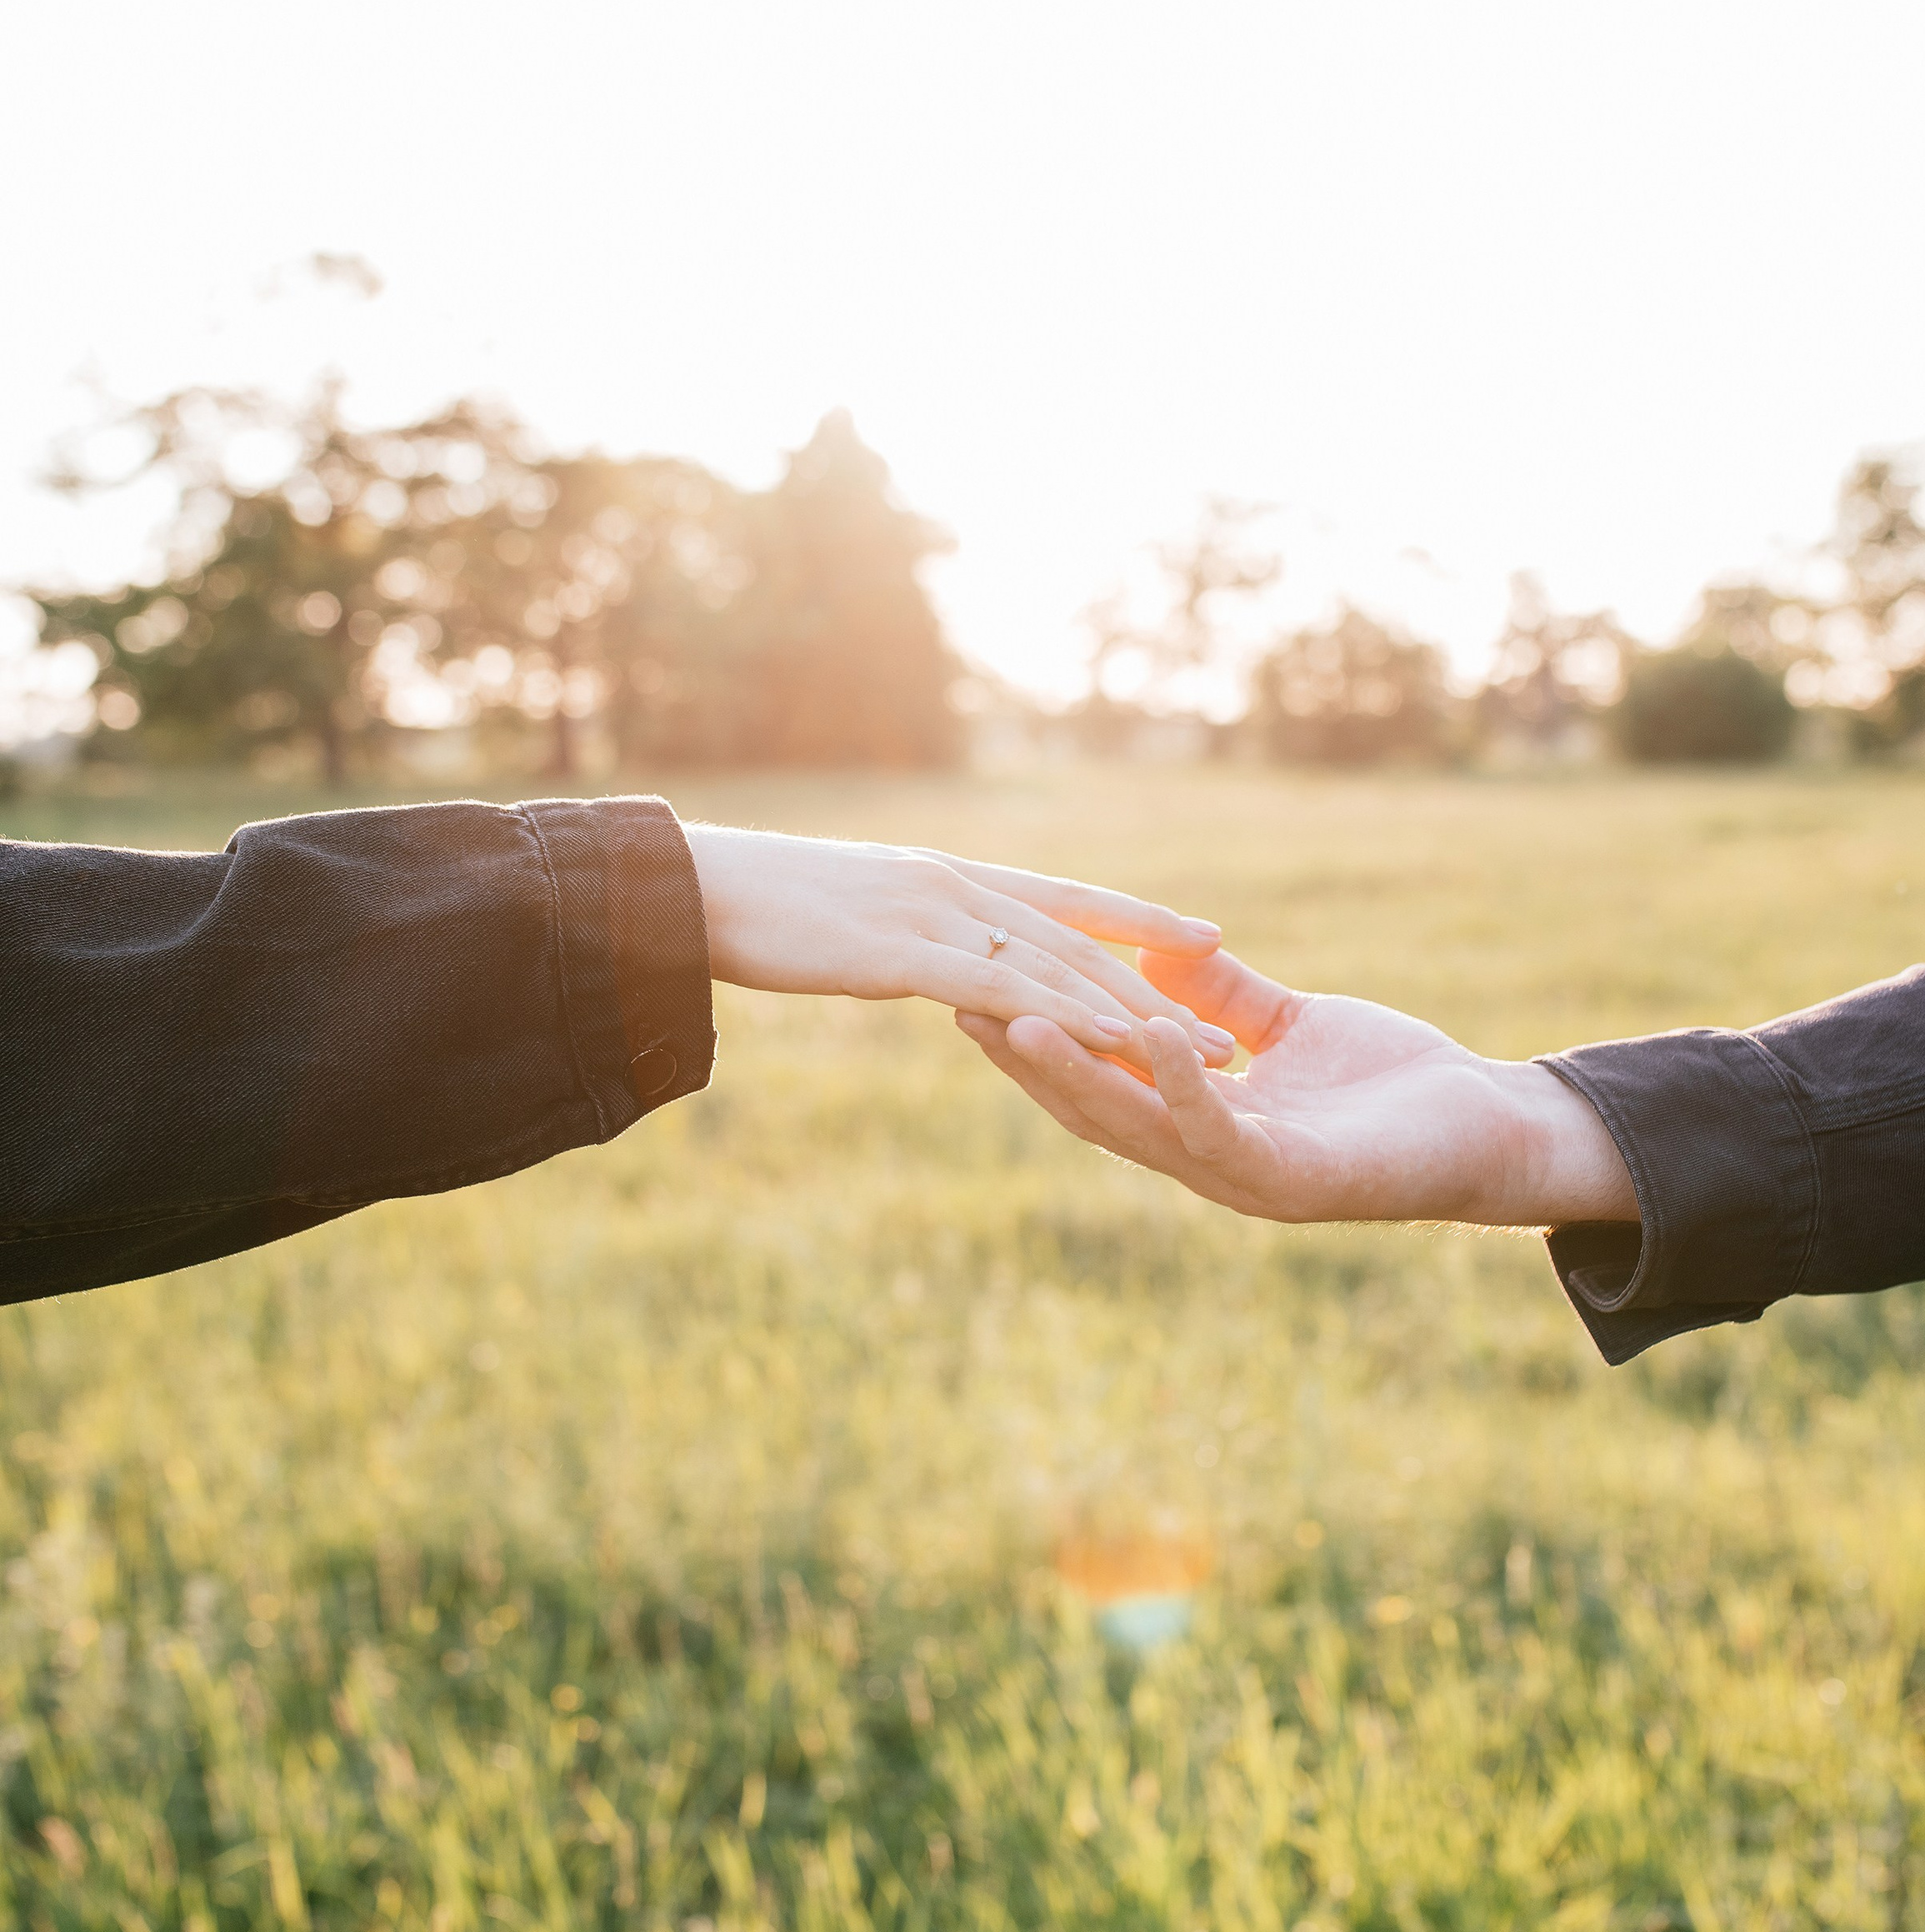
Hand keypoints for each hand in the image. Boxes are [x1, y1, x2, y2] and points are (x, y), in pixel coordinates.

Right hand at [685, 826, 1239, 1066]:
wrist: (685, 891)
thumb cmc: (752, 909)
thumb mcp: (845, 920)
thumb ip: (899, 934)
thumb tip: (920, 957)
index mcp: (944, 878)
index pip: (1063, 899)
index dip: (1136, 919)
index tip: (1202, 936)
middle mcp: (954, 888)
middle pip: (1078, 941)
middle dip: (1157, 986)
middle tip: (1232, 1024)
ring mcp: (932, 917)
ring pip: (1058, 968)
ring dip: (1133, 1014)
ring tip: (1201, 1053)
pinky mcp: (904, 954)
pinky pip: (1003, 990)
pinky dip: (1065, 1019)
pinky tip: (1111, 1048)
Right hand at [956, 944, 1637, 1225]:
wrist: (1490, 1132)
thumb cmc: (1394, 1086)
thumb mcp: (1293, 1027)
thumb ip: (1226, 998)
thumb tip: (1157, 946)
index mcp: (1201, 1125)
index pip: (1098, 1082)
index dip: (1036, 1043)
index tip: (975, 987)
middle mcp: (1210, 1160)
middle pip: (1094, 1111)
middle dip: (1027, 1063)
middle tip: (960, 1004)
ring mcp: (1248, 1178)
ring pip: (1141, 1129)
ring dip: (1078, 1077)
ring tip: (1021, 1021)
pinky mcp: (1296, 1179)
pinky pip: (1223, 1131)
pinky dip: (1183, 1082)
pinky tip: (1151, 1035)